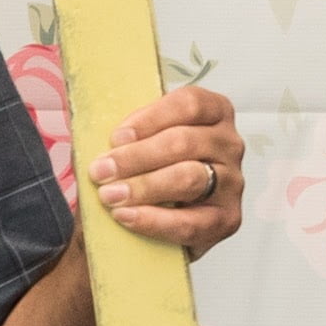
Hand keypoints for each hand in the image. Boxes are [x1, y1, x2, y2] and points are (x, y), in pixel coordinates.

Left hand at [87, 86, 241, 259]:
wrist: (152, 219)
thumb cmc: (144, 171)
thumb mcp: (137, 142)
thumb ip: (125, 133)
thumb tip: (92, 127)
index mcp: (213, 113)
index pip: (190, 104)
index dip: (151, 118)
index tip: (116, 137)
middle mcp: (229, 144)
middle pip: (185, 142)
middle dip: (136, 157)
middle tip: (101, 171)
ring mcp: (232, 182)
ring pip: (189, 179)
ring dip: (143, 186)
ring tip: (110, 195)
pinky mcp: (226, 219)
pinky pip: (191, 222)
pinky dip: (154, 220)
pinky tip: (126, 217)